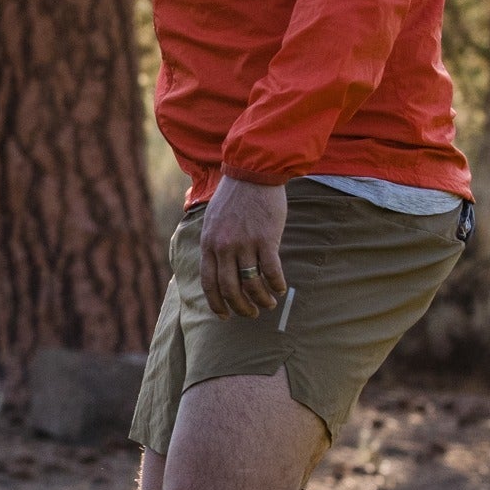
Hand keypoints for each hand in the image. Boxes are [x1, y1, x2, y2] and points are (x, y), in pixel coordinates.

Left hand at [197, 176, 288, 318]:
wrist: (252, 174)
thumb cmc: (233, 198)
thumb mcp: (212, 222)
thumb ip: (213, 245)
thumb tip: (217, 269)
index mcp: (209, 244)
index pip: (209, 283)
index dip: (217, 304)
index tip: (224, 316)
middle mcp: (224, 247)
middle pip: (230, 288)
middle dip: (241, 307)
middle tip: (251, 314)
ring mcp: (245, 243)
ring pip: (251, 283)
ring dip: (261, 299)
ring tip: (268, 303)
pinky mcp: (266, 238)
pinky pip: (271, 270)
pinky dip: (276, 284)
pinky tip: (280, 289)